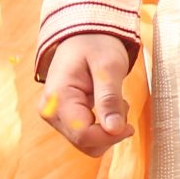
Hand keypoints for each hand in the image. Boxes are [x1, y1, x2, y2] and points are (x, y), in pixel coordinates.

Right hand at [40, 32, 133, 155]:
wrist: (82, 35)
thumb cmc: (95, 45)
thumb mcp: (108, 67)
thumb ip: (109, 98)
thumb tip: (115, 130)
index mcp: (58, 98)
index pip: (83, 135)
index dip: (110, 136)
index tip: (129, 124)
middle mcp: (50, 111)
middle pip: (84, 143)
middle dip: (109, 132)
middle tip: (121, 105)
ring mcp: (54, 116)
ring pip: (86, 143)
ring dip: (106, 130)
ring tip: (113, 103)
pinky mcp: (62, 118)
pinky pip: (84, 136)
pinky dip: (101, 128)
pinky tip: (105, 107)